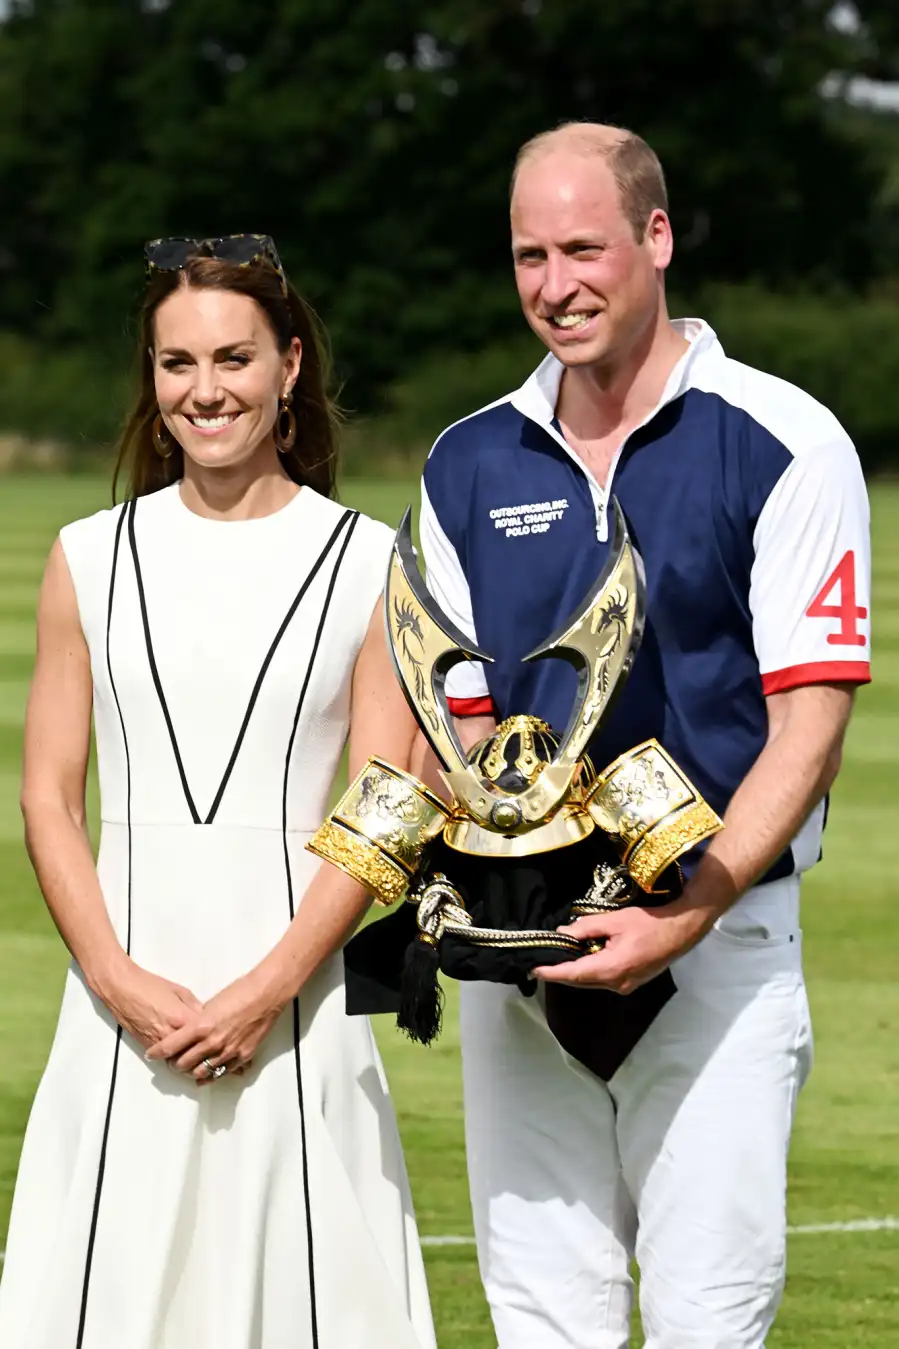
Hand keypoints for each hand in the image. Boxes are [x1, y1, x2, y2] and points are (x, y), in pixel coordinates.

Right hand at [102, 961, 202, 1051]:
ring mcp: (157, 1042)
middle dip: (202, 1052)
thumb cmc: (150, 985)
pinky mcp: (147, 1046)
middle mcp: (170, 1034)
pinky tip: (179, 1051)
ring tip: (195, 1053)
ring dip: (187, 1059)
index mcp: (182, 1018)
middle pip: (192, 1052)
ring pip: (178, 1060)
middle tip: (209, 1049)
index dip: (212, 1035)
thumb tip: (205, 1016)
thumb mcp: (180, 990)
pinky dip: (173, 1057)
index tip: (217, 1033)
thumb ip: (195, 1006)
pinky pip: (164, 1058)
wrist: (122, 988)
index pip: (204, 1035)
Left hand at [145, 970, 285, 1082]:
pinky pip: (221, 1073)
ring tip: (187, 1069)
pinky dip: (210, 1076)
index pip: (170, 1046)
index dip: (157, 1053)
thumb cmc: (239, 992)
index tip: (152, 1055)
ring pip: (200, 1073)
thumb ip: (198, 1021)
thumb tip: (190, 1030)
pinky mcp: (242, 1056)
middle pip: (182, 1064)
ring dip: (191, 1072)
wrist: (266, 995)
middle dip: (173, 1064)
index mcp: (200, 1026)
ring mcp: (227, 1052)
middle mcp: (211, 1042)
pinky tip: (205, 1076)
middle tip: (170, 1062)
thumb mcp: (211, 1004)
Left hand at [533, 902, 708, 992]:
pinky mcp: (630, 984)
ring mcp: (624, 986)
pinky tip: (583, 957)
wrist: (680, 932)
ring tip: (559, 957)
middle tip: (542, 961)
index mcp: (611, 968)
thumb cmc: (648, 923)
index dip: (552, 973)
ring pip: (591, 981)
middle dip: (560, 972)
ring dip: (575, 971)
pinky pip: (603, 980)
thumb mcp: (614, 920)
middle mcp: (616, 984)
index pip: (573, 974)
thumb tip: (562, 933)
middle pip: (580, 981)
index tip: (533, 970)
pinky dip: (590, 971)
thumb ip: (586, 928)